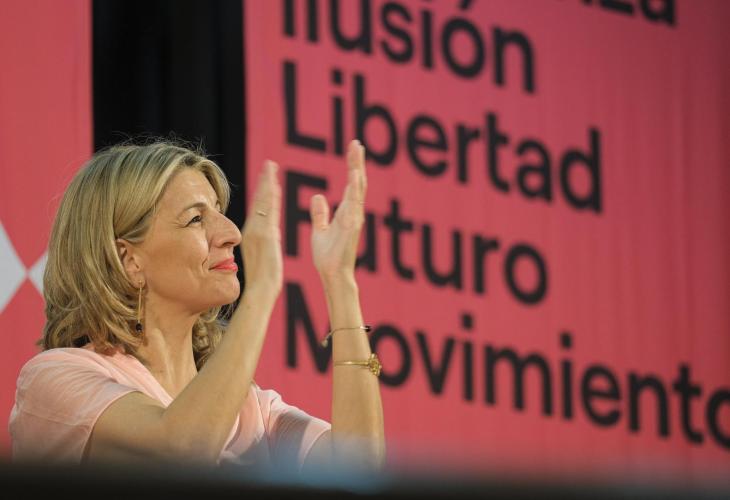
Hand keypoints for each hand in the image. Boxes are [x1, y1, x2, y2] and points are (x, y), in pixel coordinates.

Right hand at [240, 160, 282, 299]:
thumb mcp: (262, 256)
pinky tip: (275, 186)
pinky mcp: (265, 236)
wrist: (260, 290)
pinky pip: (268, 213)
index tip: (268, 178)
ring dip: (267, 183)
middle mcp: (252, 230)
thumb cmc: (263, 279)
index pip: (258, 208)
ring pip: (262, 203)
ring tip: (272, 167)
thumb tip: (266, 236)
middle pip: (259, 200)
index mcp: (252, 234)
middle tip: (270, 164)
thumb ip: (263, 242)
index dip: (263, 191)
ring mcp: (258, 232)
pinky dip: (270, 198)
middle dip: (264, 181)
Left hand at [309, 140, 366, 284]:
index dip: (352, 165)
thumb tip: (317, 196)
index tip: (352, 147)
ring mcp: (354, 219)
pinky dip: (354, 190)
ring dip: (357, 170)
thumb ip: (320, 213)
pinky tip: (354, 176)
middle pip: (357, 182)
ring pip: (357, 190)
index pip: (350, 184)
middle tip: (356, 143)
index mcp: (346, 212)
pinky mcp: (351, 227)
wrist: (332, 274)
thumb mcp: (320, 229)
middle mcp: (353, 213)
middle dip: (357, 162)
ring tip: (357, 152)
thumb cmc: (328, 256)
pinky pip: (353, 205)